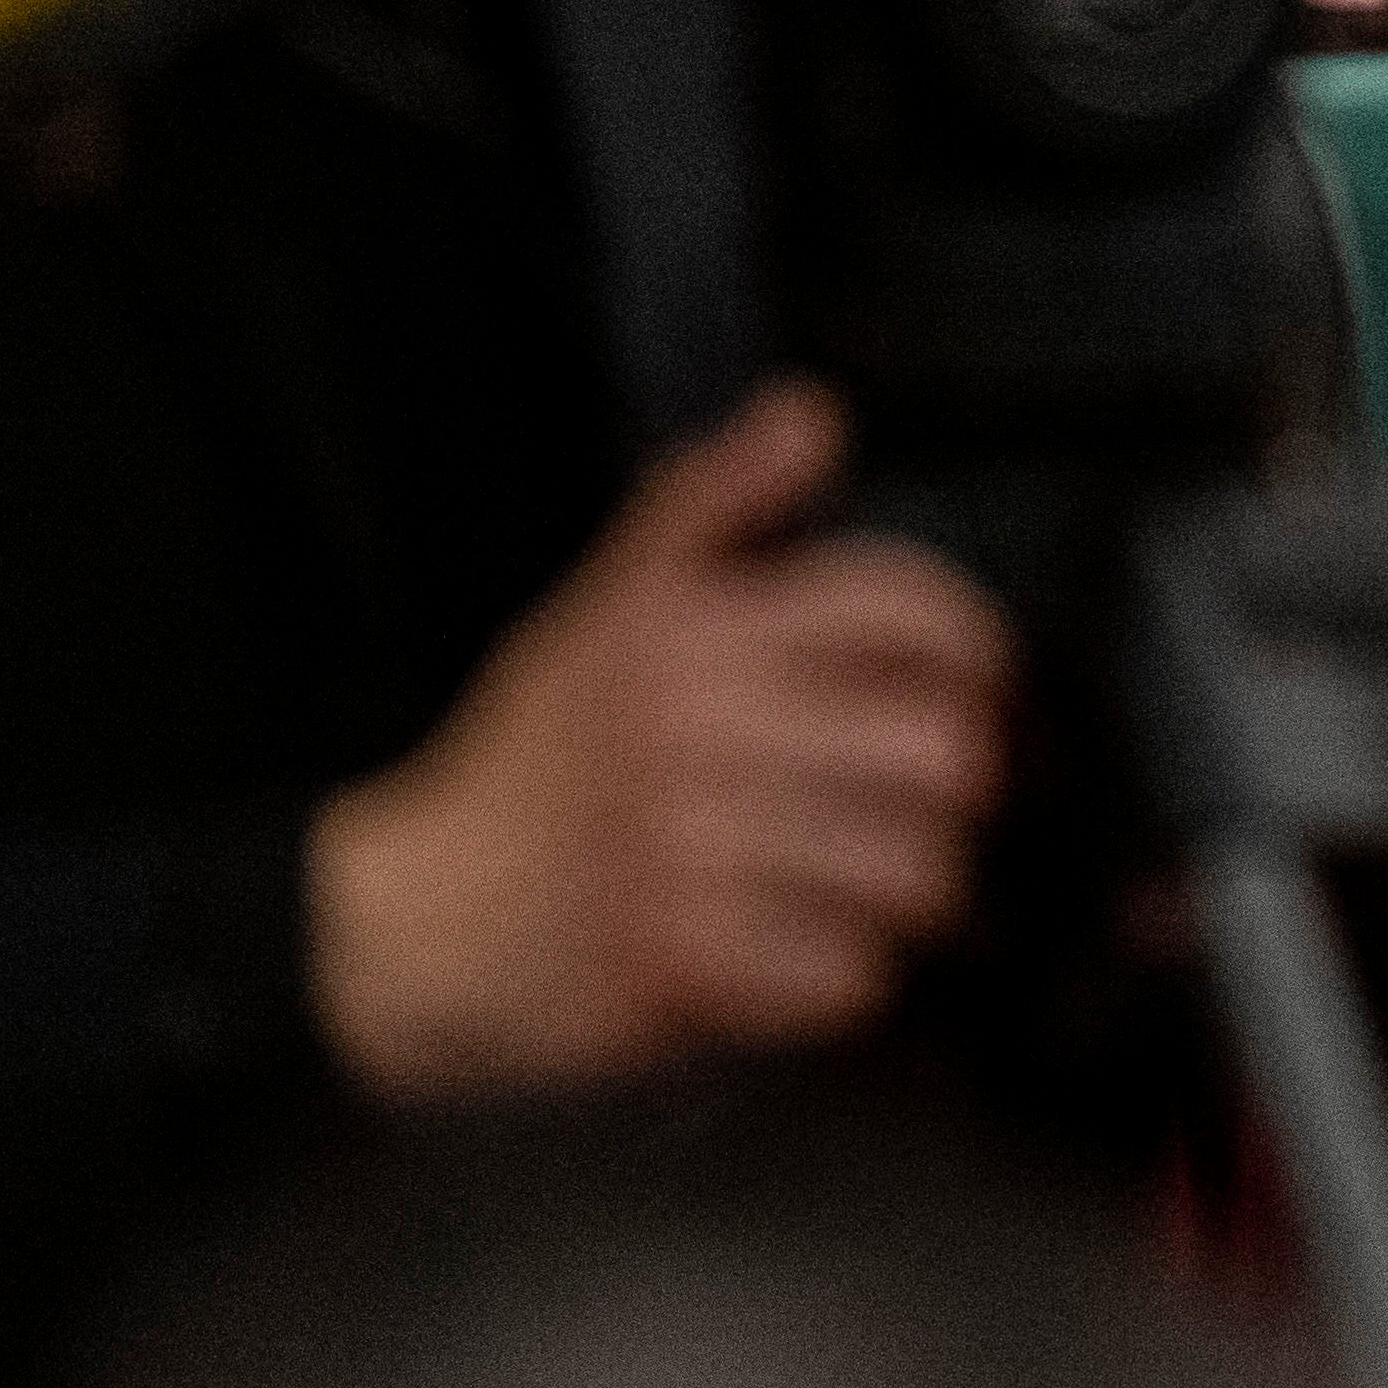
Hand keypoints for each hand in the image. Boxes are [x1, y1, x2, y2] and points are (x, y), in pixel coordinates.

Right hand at [305, 378, 1014, 1104]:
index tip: (978, 693)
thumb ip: (714, 501)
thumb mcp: (609, 606)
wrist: (407, 918)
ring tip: (876, 884)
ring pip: (915, 869)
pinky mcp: (677, 960)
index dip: (980, 655)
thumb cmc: (533, 764)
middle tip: (936, 804)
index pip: (911, 609)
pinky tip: (808, 952)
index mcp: (687, 627)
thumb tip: (810, 413)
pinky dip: (848, 974)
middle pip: (944, 750)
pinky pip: (849, 973)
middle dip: (964, 787)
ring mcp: (686, 847)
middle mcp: (692, 727)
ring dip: (916, 891)